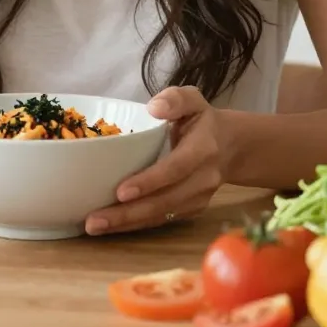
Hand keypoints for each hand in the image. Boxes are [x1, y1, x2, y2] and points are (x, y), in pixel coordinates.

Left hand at [84, 86, 222, 235]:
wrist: (232, 147)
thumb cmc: (202, 120)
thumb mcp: (192, 99)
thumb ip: (175, 99)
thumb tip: (154, 108)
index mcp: (203, 149)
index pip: (175, 169)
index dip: (149, 182)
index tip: (121, 192)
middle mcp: (203, 179)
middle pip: (164, 201)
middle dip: (129, 213)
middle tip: (94, 220)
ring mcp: (199, 199)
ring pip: (161, 216)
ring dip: (127, 224)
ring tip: (94, 227)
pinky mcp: (192, 210)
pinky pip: (163, 220)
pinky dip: (136, 226)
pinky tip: (111, 227)